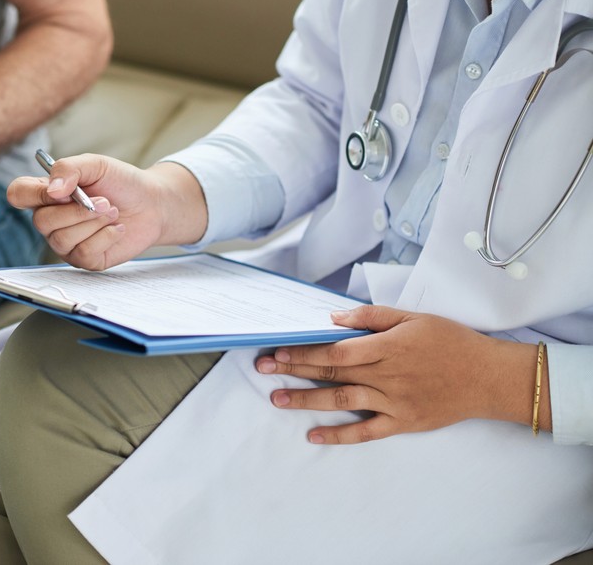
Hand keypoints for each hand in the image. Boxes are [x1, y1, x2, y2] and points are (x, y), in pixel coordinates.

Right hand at [7, 154, 205, 269]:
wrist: (152, 204)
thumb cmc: (121, 183)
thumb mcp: (96, 164)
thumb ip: (69, 169)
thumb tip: (52, 190)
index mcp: (48, 193)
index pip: (18, 194)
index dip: (34, 194)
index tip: (64, 190)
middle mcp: (52, 220)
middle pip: (40, 222)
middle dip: (77, 211)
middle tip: (104, 201)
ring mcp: (66, 242)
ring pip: (62, 240)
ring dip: (94, 223)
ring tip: (112, 212)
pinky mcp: (84, 259)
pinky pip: (84, 253)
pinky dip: (105, 237)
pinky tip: (116, 229)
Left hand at [254, 305, 537, 443]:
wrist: (488, 378)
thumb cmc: (451, 342)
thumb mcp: (414, 317)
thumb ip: (373, 315)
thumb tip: (335, 318)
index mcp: (387, 347)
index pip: (335, 348)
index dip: (304, 350)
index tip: (278, 349)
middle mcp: (386, 375)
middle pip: (332, 371)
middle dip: (294, 369)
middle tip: (263, 368)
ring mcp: (393, 401)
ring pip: (341, 401)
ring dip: (306, 401)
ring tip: (277, 399)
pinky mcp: (402, 422)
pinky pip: (365, 432)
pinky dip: (339, 436)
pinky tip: (314, 436)